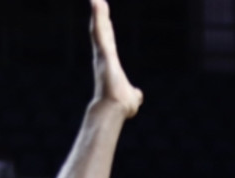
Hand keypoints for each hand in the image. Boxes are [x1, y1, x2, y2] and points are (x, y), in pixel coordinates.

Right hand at [90, 0, 141, 117]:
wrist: (115, 110)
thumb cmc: (121, 107)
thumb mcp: (133, 98)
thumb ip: (135, 95)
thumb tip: (138, 96)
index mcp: (110, 64)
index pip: (109, 42)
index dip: (107, 29)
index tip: (105, 17)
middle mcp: (104, 57)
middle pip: (102, 31)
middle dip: (100, 15)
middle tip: (97, 0)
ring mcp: (102, 54)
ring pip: (99, 28)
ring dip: (97, 12)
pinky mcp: (103, 52)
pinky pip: (99, 30)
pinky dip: (98, 16)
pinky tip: (96, 2)